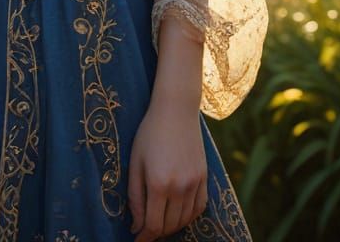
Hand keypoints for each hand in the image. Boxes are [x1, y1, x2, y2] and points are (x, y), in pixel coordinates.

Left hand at [127, 98, 207, 240]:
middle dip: (156, 233)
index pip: (153, 224)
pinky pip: (199, 208)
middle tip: (145, 231)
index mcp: (158, 183)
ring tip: (159, 223)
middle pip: (169, 226)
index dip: (144, 237)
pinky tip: (178, 215)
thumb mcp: (135, 161)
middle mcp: (179, 187)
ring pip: (185, 220)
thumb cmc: (149, 133)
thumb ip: (134, 196)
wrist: (176, 110)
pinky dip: (188, 217)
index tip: (137, 239)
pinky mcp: (204, 178)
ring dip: (171, 227)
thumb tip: (136, 225)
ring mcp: (194, 183)